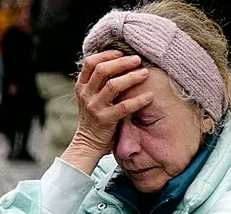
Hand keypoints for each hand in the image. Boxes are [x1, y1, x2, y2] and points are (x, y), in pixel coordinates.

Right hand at [62, 50, 152, 172]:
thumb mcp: (91, 98)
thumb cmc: (94, 119)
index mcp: (81, 86)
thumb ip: (99, 84)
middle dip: (122, 62)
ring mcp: (95, 107)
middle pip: (102, 70)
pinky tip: (149, 97)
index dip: (107, 55)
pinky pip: (124, 106)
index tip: (122, 53)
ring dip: (131, 77)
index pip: (90, 63)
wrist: (88, 144)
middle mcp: (86, 94)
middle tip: (138, 60)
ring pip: (113, 85)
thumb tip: (117, 66)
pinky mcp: (106, 120)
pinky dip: (139, 100)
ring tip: (145, 73)